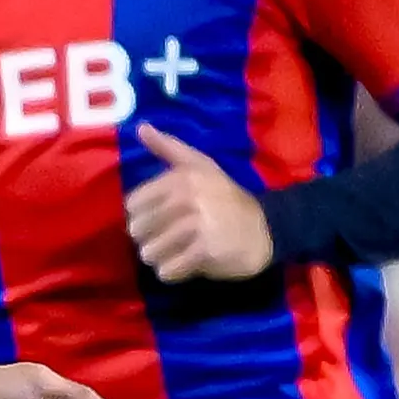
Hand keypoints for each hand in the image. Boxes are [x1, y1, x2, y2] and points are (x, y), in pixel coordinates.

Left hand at [125, 124, 272, 280]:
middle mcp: (186, 198)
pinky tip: (192, 262)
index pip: (133, 206)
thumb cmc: (225, 197)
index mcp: (180, 178)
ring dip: (163, 258)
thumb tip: (140, 127)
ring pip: (149, 254)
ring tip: (184, 249)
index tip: (164, 217)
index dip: (143, 216)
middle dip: (152, 239)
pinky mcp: (205, 251)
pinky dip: (175, 272)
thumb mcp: (199, 165)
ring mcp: (197, 225)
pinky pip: (167, 271)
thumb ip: (168, 147)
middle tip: (176, 236)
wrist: (265, 229)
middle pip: (138, 232)